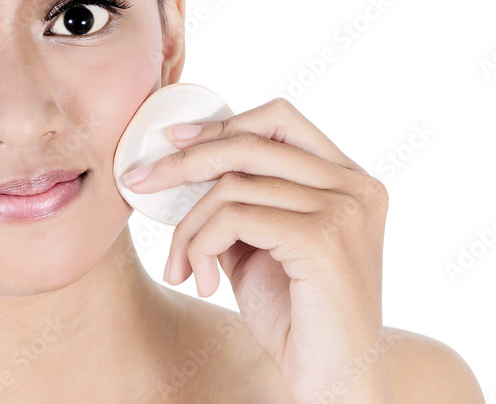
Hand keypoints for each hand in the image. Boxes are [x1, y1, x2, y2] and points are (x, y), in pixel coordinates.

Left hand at [123, 97, 393, 403]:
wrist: (334, 384)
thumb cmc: (297, 318)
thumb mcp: (263, 244)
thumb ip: (242, 200)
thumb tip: (184, 157)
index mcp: (349, 179)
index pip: (280, 119)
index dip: (222, 124)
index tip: (173, 141)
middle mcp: (356, 185)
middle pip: (250, 142)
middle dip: (184, 161)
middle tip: (139, 181)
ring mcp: (344, 209)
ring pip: (232, 185)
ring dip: (188, 226)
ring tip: (181, 266)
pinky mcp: (322, 238)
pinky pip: (233, 218)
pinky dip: (201, 245)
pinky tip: (204, 281)